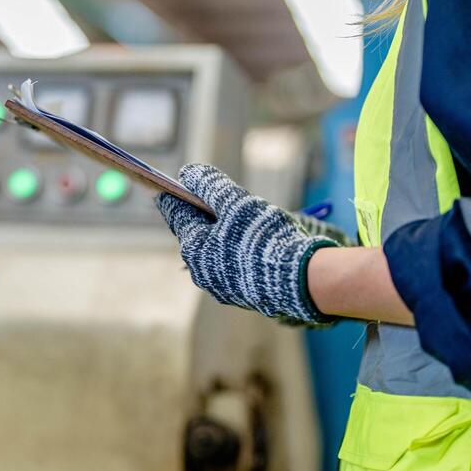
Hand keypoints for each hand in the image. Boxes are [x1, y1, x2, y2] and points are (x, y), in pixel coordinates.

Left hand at [158, 164, 341, 325]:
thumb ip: (210, 184)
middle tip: (212, 198)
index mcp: (193, 247)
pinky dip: (237, 252)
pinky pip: (233, 267)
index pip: (176, 213)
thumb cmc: (264, 237)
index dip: (174, 194)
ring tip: (240, 220)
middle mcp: (200, 272)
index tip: (169, 184)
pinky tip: (255, 244)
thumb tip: (188, 174)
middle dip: (202, 214)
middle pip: (195, 234)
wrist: (301, 280)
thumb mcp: (236, 201)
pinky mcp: (241, 296)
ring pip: (214, 252)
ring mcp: (220, 287)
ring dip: (222, 235)